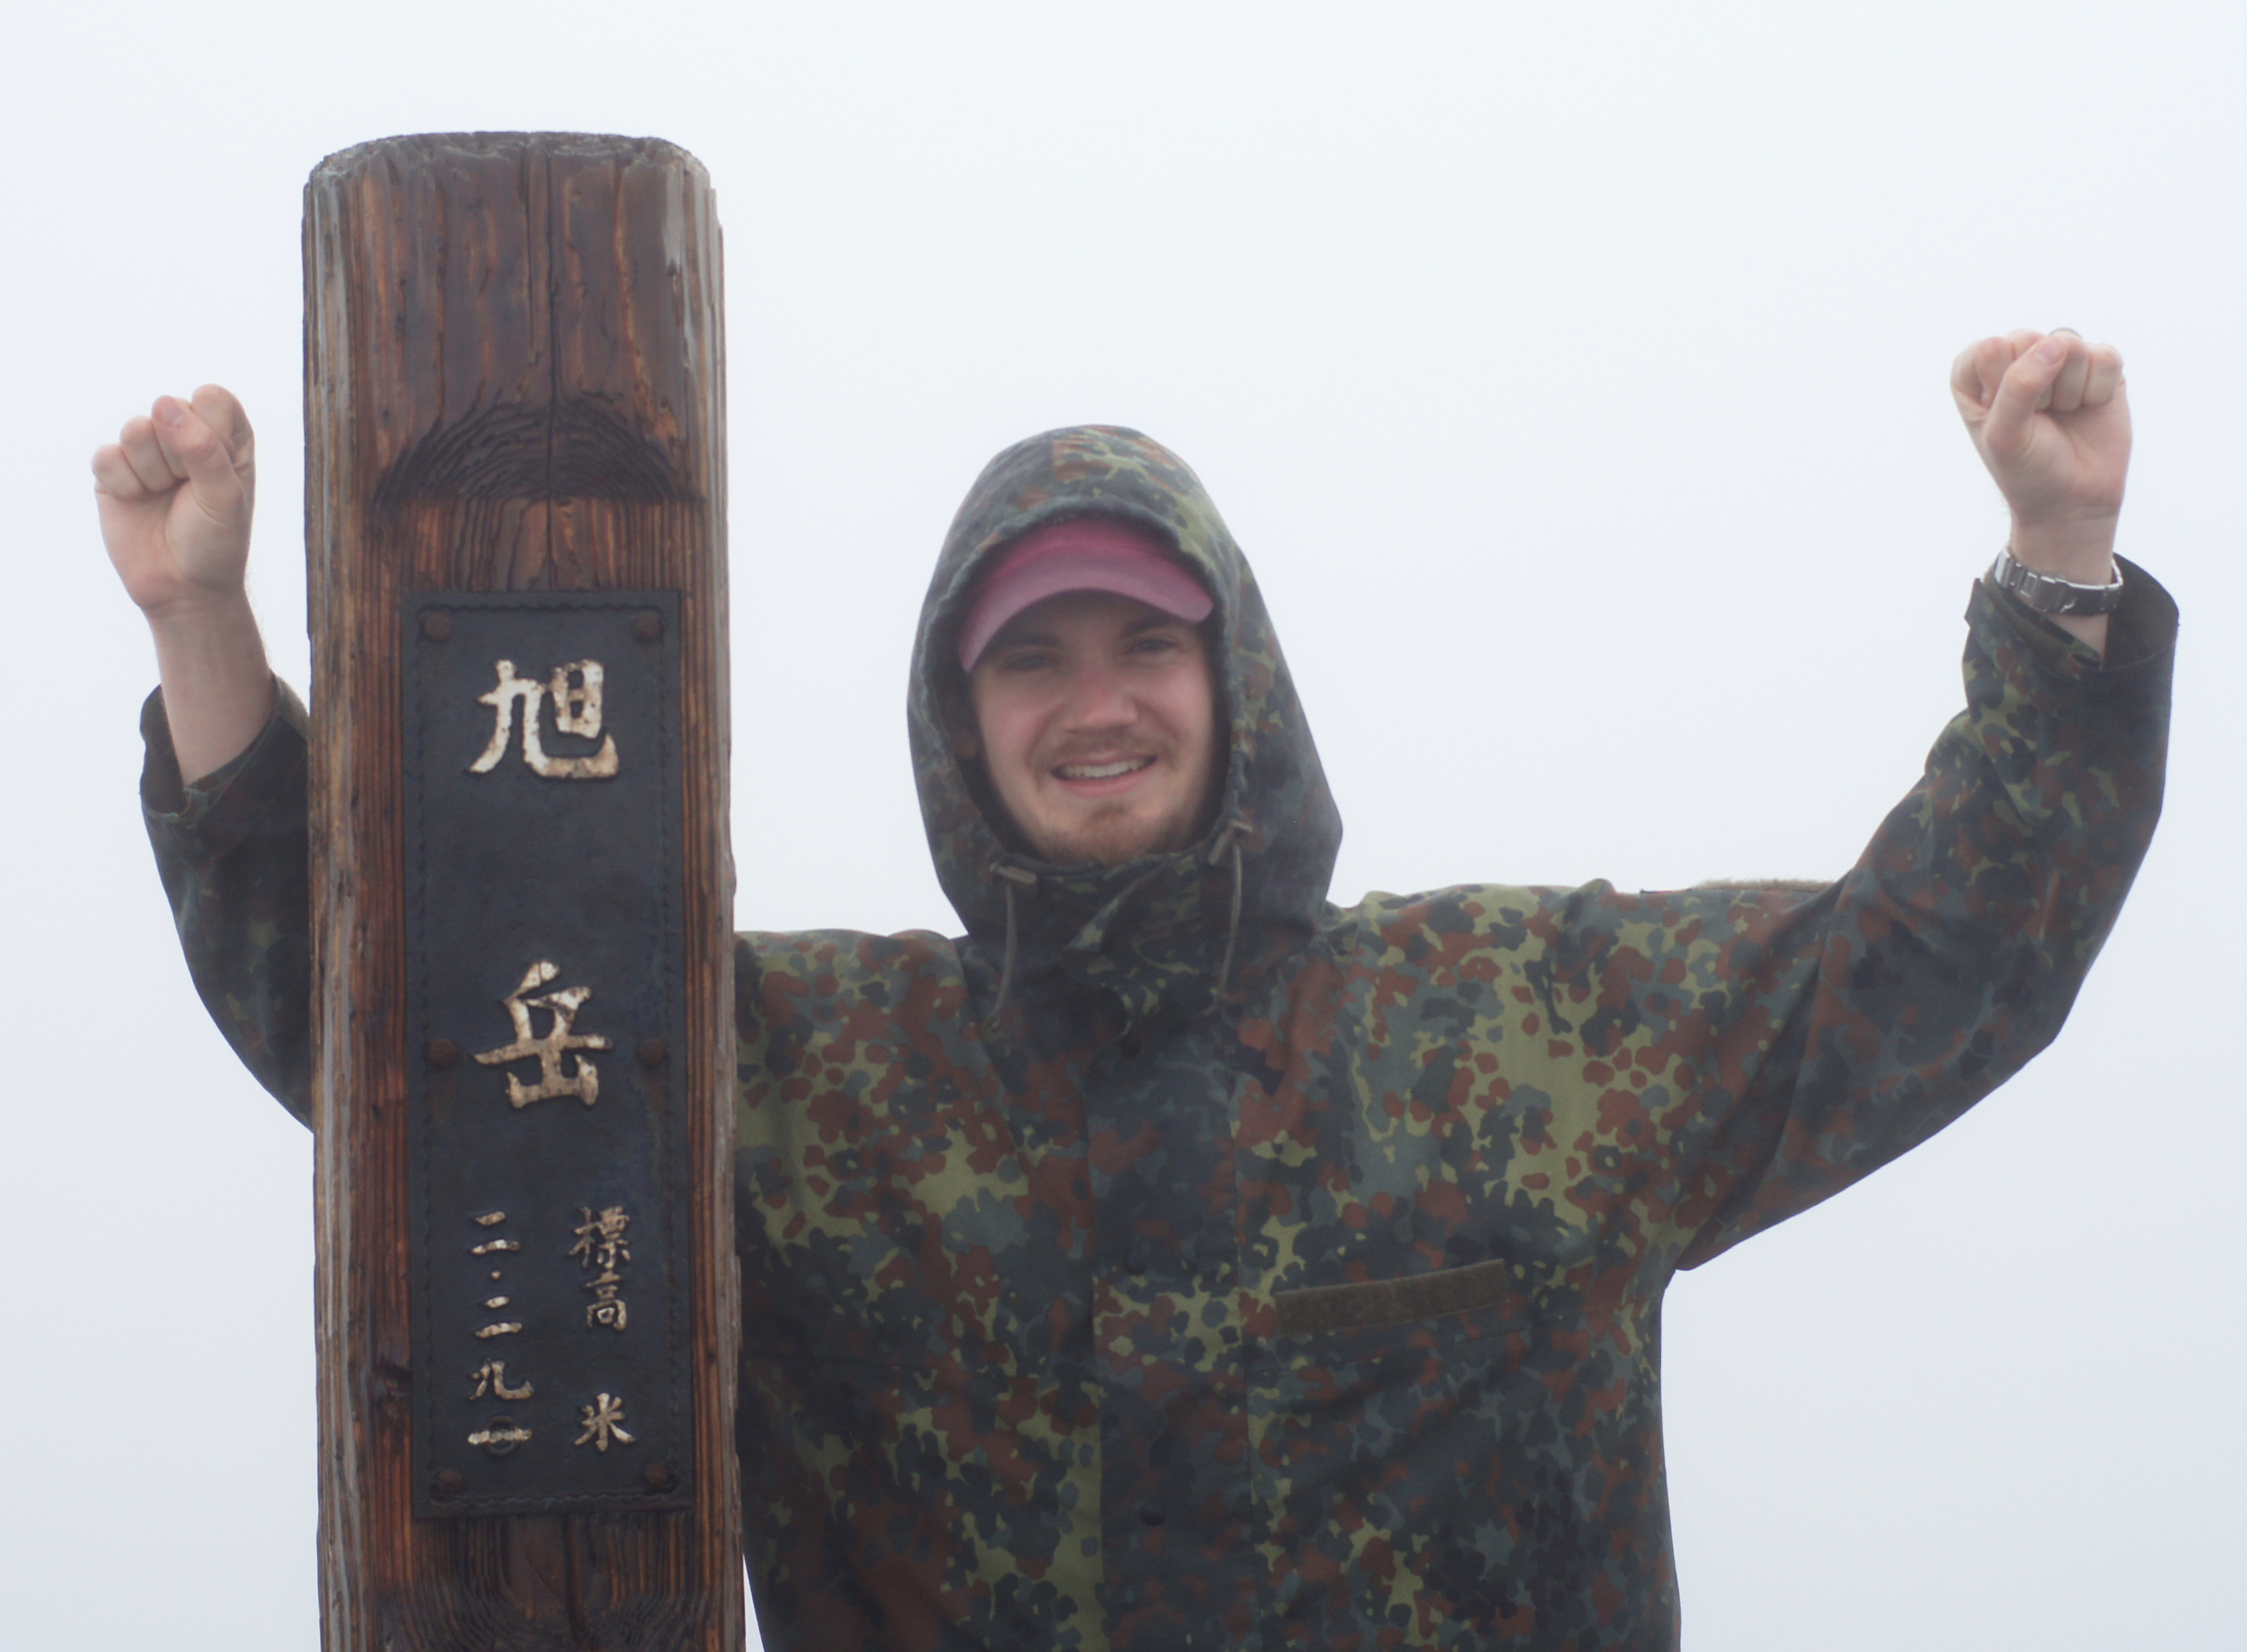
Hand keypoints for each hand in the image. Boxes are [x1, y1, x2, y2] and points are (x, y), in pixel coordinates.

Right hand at [92, 386, 256, 619]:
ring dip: (151, 471)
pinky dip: (124, 484)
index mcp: (227, 435)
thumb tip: (163, 403)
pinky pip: (106, 456)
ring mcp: (147, 450)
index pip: (211, 398)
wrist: (182, 588)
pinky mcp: (114, 470)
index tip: (217, 470)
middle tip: (188, 492)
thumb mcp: (224, 497)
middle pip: (168, 408)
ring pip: (135, 428)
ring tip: (163, 496)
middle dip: (178, 456)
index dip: (209, 433)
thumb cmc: (215, 541)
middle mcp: (186, 435)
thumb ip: (203, 448)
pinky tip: (137, 502)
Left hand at [1950, 330, 2128, 584]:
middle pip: (2032, 340)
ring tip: (2062, 414)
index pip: (1990, 348)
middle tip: (2039, 419)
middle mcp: (2016, 357)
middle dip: (2039, 388)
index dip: (2003, 387)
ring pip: (2071, 345)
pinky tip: (2088, 407)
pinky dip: (2099, 389)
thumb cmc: (2027, 469)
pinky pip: (2105, 356)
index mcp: (1976, 371)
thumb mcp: (2006, 435)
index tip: (2006, 419)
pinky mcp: (2097, 365)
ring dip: (2069, 391)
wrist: (2073, 500)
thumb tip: (2057, 343)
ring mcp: (2058, 359)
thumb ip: (2019, 385)